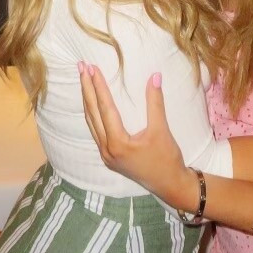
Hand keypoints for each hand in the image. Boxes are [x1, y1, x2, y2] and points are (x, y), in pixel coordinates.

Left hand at [79, 63, 198, 209]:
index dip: (98, 86)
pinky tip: (92, 104)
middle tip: (81, 67)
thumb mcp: (162, 130)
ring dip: (87, 100)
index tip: (92, 68)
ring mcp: (107, 155)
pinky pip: (96, 131)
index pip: (105, 108)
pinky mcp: (110, 157)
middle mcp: (107, 149)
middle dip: (86, 89)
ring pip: (91, 122)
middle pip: (92, 113)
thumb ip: (155, 103)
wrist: (170, 185)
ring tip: (84, 81)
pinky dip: (93, 114)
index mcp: (117, 143)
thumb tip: (155, 76)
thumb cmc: (167, 159)